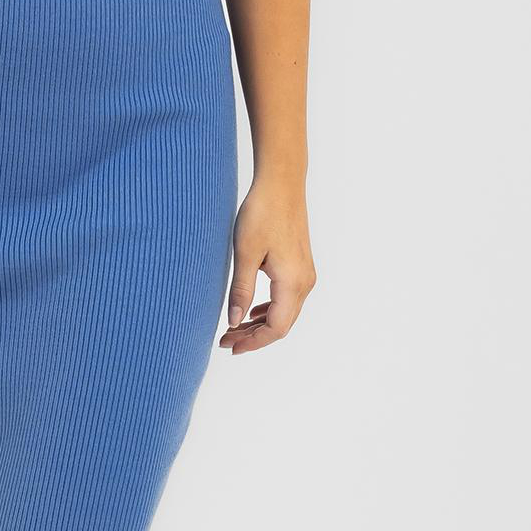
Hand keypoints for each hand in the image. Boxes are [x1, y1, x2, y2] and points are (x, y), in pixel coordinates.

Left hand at [221, 177, 315, 352]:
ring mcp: (305, 274)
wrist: (282, 184)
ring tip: (234, 329)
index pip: (275, 328)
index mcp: (292, 282)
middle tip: (225, 341)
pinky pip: (287, 299)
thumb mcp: (246, 253)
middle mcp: (304, 282)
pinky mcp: (301, 265)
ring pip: (285, 313)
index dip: (253, 342)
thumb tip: (234, 322)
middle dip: (254, 337)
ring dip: (260, 324)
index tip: (230, 347)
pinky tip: (251, 310)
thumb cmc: (262, 213)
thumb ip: (240, 290)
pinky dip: (268, 310)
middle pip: (282, 324)